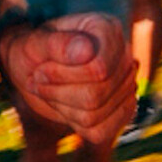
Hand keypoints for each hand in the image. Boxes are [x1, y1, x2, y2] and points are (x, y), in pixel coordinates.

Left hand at [0, 12, 136, 144]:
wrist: (34, 67)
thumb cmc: (34, 50)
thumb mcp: (34, 43)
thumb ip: (56, 44)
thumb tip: (87, 51)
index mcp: (107, 29)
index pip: (98, 69)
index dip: (63, 76)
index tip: (39, 71)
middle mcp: (124, 55)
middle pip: (96, 95)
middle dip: (58, 93)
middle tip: (37, 81)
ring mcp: (127, 85)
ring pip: (96, 115)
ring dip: (62, 107)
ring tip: (47, 91)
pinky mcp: (122, 111)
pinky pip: (100, 132)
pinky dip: (74, 123)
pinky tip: (63, 105)